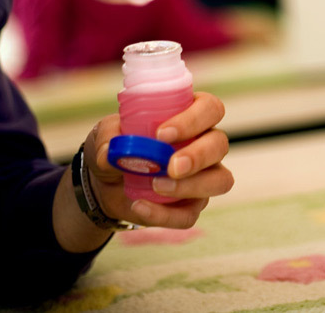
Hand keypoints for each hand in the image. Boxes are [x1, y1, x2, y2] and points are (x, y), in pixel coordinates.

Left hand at [86, 92, 233, 227]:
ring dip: (192, 186)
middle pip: (220, 144)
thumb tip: (111, 155)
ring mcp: (203, 175)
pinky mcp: (191, 204)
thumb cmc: (114, 147)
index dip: (194, 119)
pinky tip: (139, 206)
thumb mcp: (104, 136)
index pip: (209, 108)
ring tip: (157, 186)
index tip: (162, 134)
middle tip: (171, 166)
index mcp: (189, 114)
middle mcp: (204, 142)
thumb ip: (107, 139)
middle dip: (198, 156)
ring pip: (219, 180)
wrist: (104, 183)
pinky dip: (165, 214)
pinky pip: (190, 214)